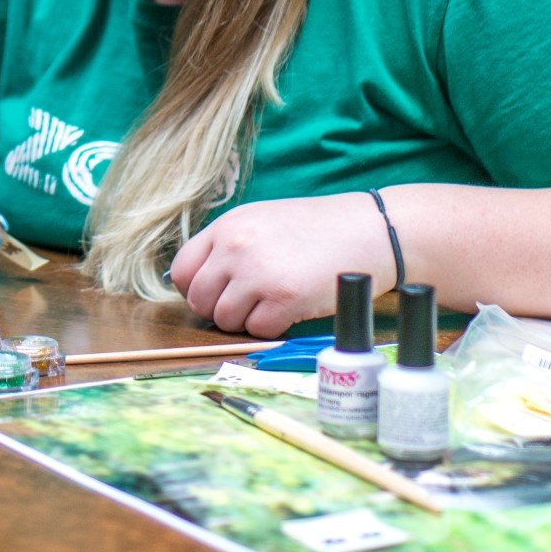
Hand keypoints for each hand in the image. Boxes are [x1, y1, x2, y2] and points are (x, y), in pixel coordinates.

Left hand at [167, 192, 396, 338]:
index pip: (181, 270)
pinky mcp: (284, 299)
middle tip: (248, 304)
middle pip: (199, 299)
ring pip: (225, 319)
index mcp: (227, 225)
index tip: (216, 293)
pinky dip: (272, 327)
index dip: (195, 288)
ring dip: (246, 321)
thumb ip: (229, 246)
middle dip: (220, 309)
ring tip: (272, 303)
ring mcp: (258, 273)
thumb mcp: (262, 221)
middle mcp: (236, 247)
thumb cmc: (317, 229)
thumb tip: (199, 284)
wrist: (369, 231)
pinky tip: (290, 309)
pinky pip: (257, 330)